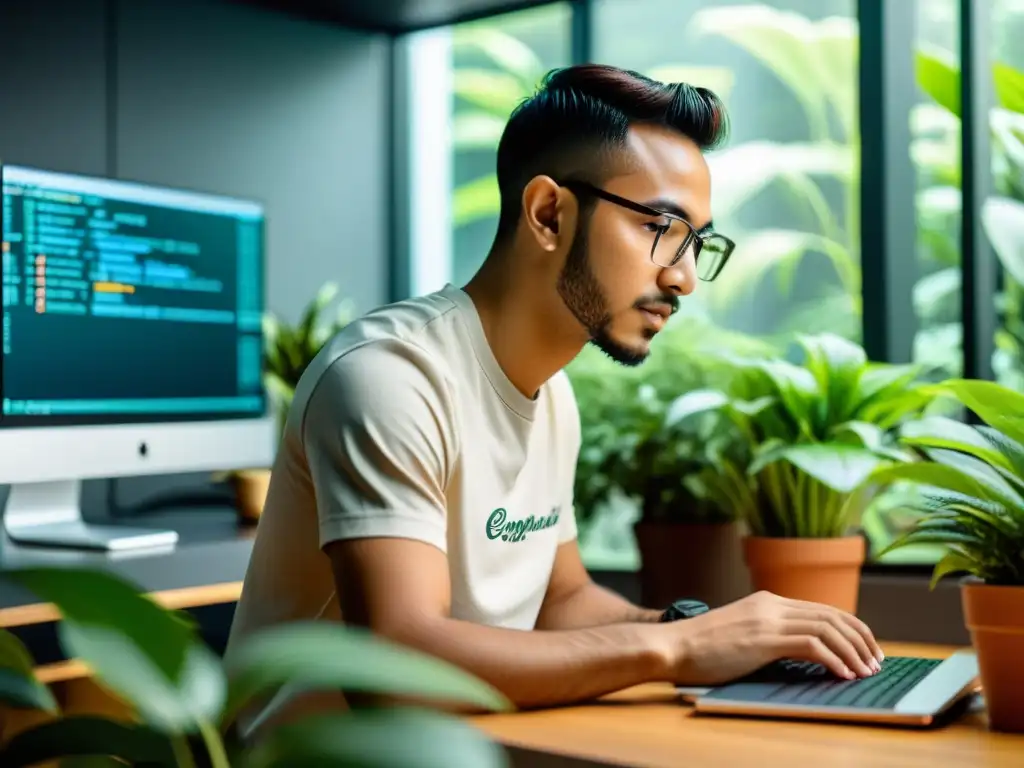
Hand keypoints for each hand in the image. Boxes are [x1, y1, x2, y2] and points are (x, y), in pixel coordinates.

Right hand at [664, 591, 884, 685]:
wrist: (672, 646)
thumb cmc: (701, 648)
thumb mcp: (740, 634)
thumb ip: (768, 634)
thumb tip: (801, 653)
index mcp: (767, 602)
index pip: (822, 608)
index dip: (851, 628)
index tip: (866, 649)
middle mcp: (771, 605)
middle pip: (832, 615)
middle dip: (861, 639)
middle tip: (876, 662)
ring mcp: (767, 620)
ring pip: (827, 628)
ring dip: (853, 651)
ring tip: (865, 672)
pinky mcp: (763, 639)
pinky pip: (811, 645)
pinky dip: (834, 659)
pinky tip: (842, 674)